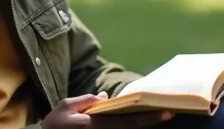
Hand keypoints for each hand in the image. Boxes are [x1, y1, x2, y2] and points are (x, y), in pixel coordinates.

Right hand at [40, 92, 174, 128]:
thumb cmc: (54, 124)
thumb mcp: (66, 106)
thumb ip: (87, 100)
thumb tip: (105, 97)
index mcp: (95, 125)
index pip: (127, 122)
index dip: (148, 119)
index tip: (166, 113)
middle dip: (150, 124)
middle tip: (169, 114)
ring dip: (142, 127)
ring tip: (158, 117)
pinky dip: (129, 128)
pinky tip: (140, 121)